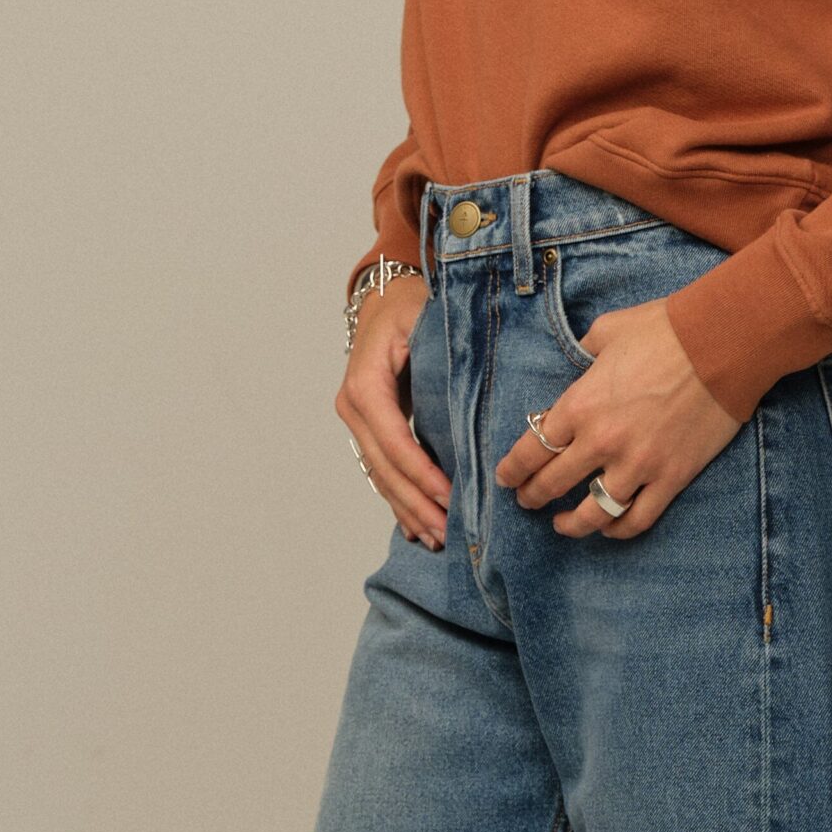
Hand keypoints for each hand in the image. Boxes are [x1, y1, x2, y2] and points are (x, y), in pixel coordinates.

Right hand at [336, 280, 453, 547]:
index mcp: (367, 383)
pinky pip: (381, 467)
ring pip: (380, 474)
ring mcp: (355, 418)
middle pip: (384, 467)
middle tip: (447, 533)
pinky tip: (414, 526)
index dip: (420, 474)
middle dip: (415, 503)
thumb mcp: (426, 317)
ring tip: (436, 538)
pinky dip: (398, 497)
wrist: (384, 293)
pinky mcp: (366, 425)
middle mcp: (354, 405)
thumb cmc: (410, 303)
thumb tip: (478, 388)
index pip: (394, 440)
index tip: (448, 498)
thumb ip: (445, 352)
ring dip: (407, 509)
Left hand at [492, 296, 742, 538]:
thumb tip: (580, 363)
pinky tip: (607, 527)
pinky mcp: (671, 478)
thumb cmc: (663, 330)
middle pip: (553, 485)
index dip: (513, 470)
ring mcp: (637, 465)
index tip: (506, 478)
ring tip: (561, 524)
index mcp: (579, 405)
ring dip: (571, 524)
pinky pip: (637, 520)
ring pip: (592, 513)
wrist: (721, 343)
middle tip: (527, 500)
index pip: (531, 450)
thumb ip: (584, 352)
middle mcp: (601, 442)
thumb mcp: (608, 330)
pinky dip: (617, 529)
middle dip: (532, 496)